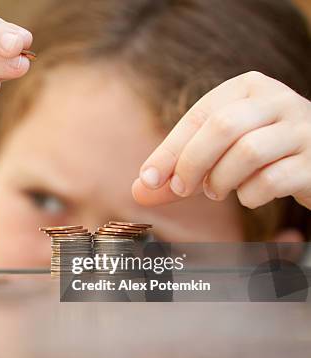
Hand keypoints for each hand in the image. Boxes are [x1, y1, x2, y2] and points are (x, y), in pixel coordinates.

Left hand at [133, 71, 310, 209]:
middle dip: (192, 163)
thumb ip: (178, 172)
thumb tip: (138, 192)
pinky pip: (273, 179)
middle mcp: (278, 99)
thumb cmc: (257, 156)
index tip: (149, 179)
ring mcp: (302, 128)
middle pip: (222, 126)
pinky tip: (250, 195)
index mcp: (247, 88)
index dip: (169, 150)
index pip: (199, 116)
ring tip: (217, 190)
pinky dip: (251, 195)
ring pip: (248, 151)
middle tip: (181, 189)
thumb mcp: (215, 156)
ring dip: (221, 180)